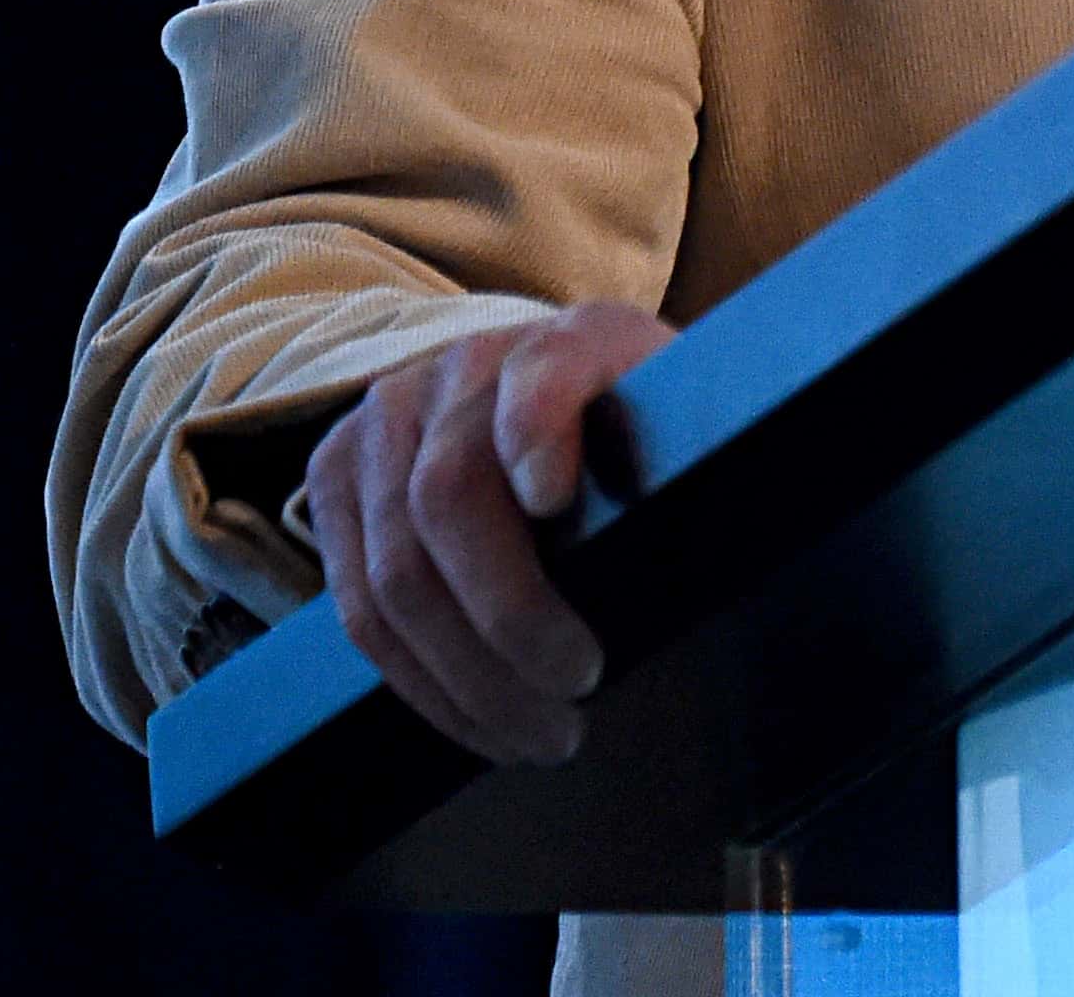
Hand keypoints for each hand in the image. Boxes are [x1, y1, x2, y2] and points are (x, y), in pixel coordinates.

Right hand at [300, 301, 673, 764]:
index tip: (553, 500)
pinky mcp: (337, 473)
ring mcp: (390, 414)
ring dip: (464, 675)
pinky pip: (354, 603)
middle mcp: (470, 362)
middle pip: (449, 495)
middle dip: (510, 615)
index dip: (536, 427)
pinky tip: (475, 719)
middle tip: (579, 690)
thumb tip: (736, 539)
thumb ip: (702, 463)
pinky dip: (418, 679)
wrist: (559, 394)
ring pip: (394, 569)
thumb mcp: (694, 430)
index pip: (543, 371)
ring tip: (539, 735)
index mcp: (578, 338)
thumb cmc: (650, 440)